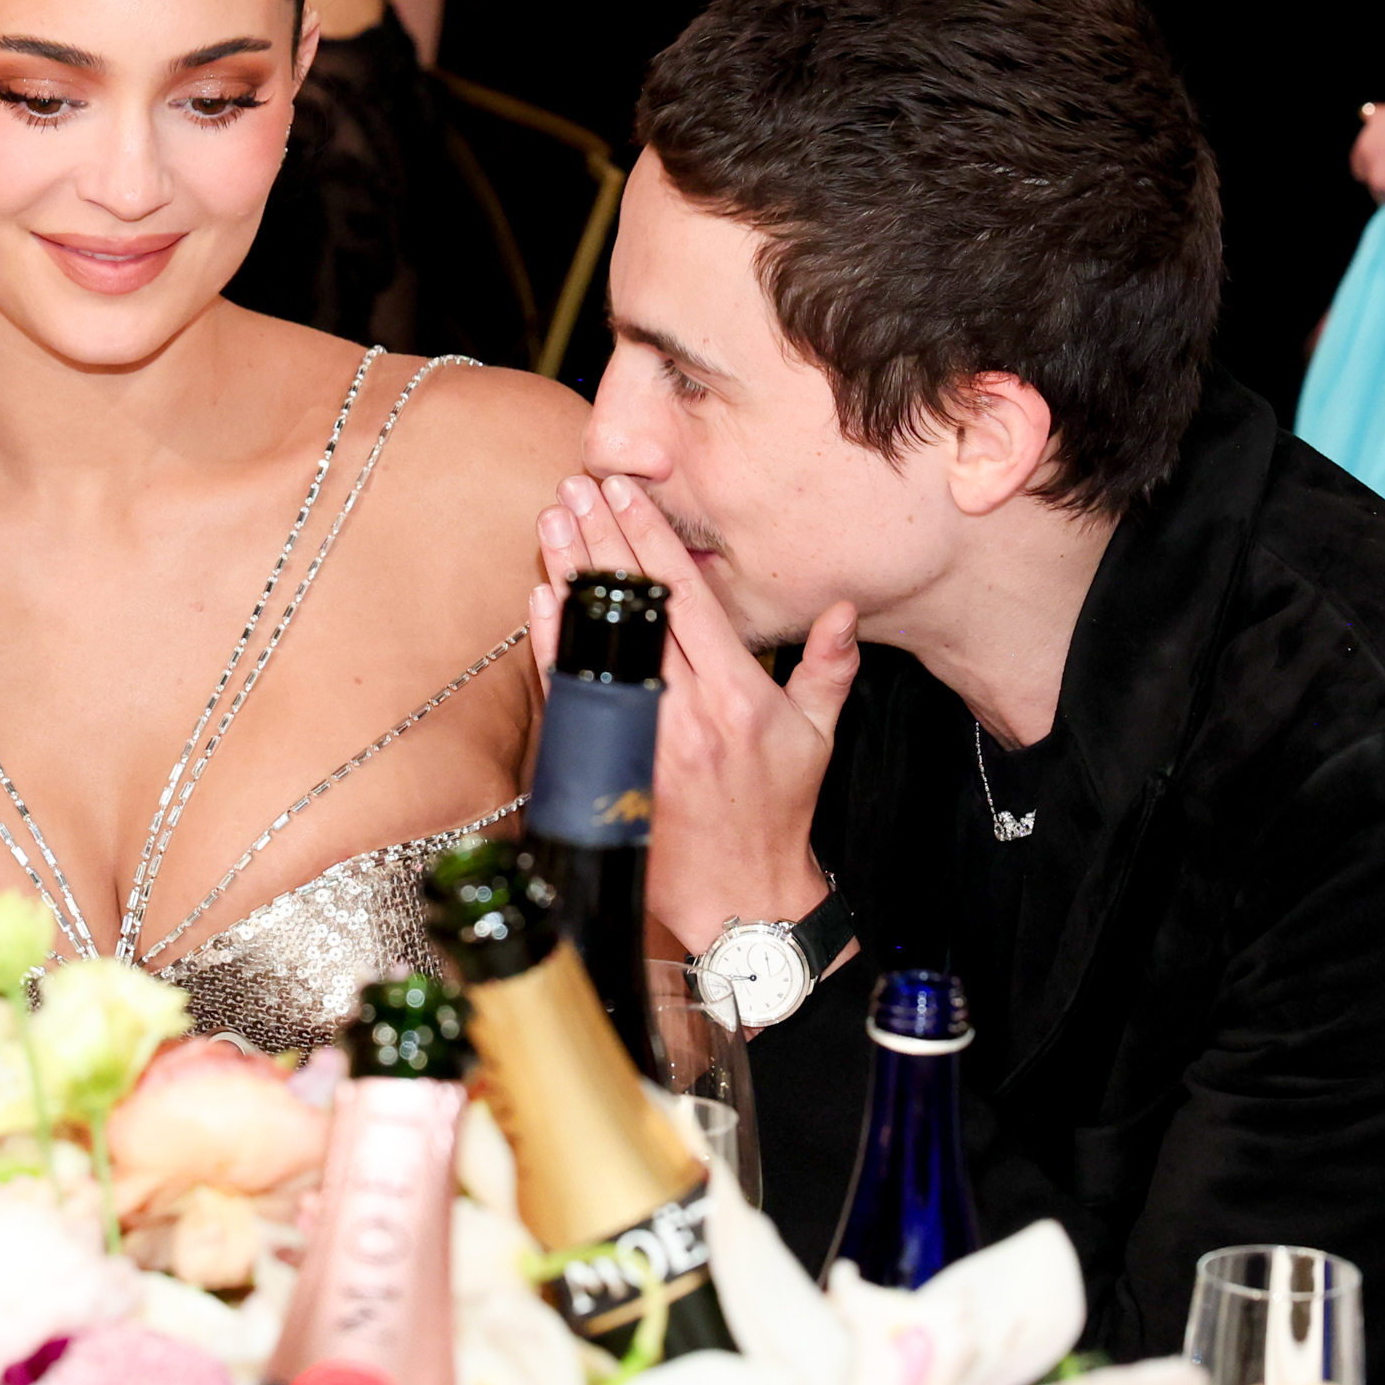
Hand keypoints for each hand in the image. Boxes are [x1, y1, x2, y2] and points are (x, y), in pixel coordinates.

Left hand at [530, 472, 860, 949]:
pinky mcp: (610, 761)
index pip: (687, 597)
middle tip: (576, 489)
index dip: (653, 538)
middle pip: (635, 606)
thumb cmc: (777, 814)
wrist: (741, 895)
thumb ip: (829, 667)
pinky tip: (541, 599)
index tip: (626, 493)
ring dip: (568, 577)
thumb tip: (842, 607)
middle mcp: (686, 708)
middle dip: (602, 540)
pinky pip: (573, 690)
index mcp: (738, 693)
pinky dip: (554, 642)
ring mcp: (641, 735)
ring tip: (550, 523)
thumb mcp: (818, 735)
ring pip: (598, 639)